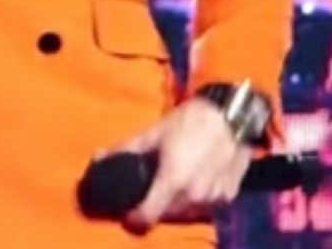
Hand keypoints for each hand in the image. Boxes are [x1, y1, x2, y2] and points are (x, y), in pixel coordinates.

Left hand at [99, 99, 251, 228]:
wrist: (234, 111)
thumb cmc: (192, 119)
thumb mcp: (155, 132)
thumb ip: (125, 149)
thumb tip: (97, 157)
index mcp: (173, 183)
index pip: (145, 220)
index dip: (133, 218)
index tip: (130, 210)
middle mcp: (194, 196)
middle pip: (165, 216)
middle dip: (156, 206)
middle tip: (154, 188)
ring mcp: (214, 198)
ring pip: (187, 213)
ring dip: (178, 205)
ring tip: (176, 184)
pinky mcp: (230, 194)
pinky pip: (206, 206)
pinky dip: (198, 199)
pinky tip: (196, 181)